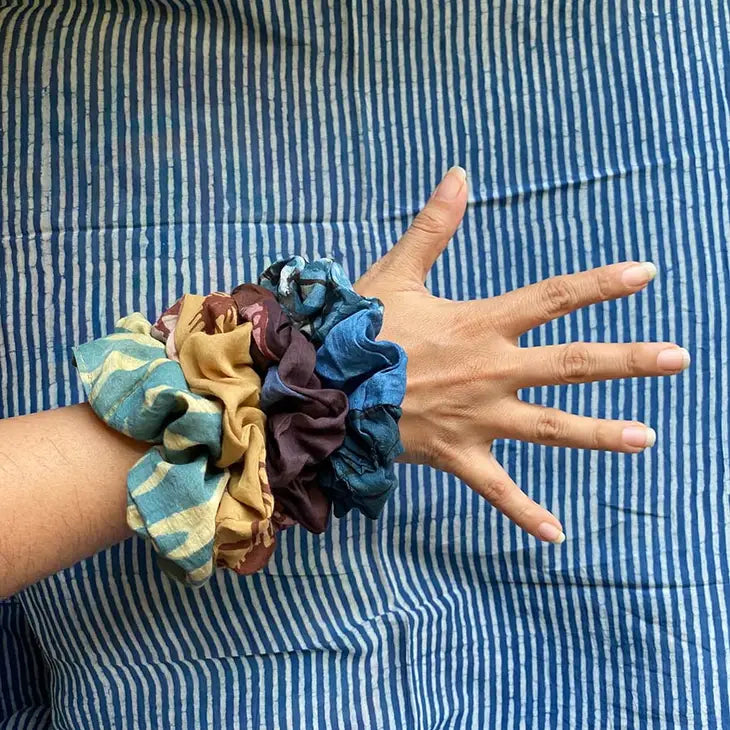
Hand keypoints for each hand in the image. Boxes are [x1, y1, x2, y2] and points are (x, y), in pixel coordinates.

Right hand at [354, 167, 689, 542]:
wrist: (328, 387)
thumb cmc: (361, 330)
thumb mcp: (398, 273)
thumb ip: (434, 226)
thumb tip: (459, 174)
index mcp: (481, 325)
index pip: (553, 299)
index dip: (601, 285)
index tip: (646, 275)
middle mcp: (491, 372)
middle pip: (572, 363)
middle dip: (627, 359)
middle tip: (678, 358)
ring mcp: (479, 417)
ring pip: (551, 426)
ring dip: (600, 432)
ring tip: (647, 439)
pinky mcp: (459, 454)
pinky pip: (497, 489)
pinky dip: (525, 512)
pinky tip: (557, 534)